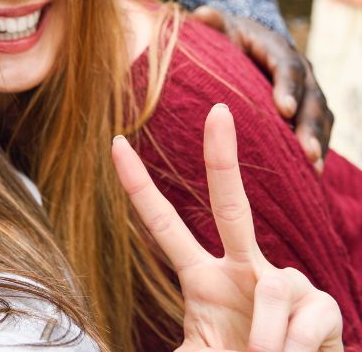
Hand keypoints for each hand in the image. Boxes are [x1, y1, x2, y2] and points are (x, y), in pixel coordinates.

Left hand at [112, 104, 342, 351]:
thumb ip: (175, 350)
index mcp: (203, 278)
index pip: (164, 225)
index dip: (139, 186)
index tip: (115, 143)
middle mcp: (243, 267)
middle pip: (231, 204)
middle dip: (224, 156)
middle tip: (219, 108)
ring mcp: (285, 280)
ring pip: (271, 293)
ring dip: (263, 342)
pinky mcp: (321, 302)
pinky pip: (299, 320)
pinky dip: (290, 350)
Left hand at [193, 6, 332, 171]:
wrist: (243, 41)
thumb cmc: (227, 38)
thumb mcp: (219, 28)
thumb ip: (212, 23)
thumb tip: (201, 14)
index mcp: (279, 50)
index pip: (288, 68)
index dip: (288, 88)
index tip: (283, 110)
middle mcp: (301, 71)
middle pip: (313, 98)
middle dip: (310, 126)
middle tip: (307, 152)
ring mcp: (308, 92)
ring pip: (321, 118)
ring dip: (318, 143)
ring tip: (313, 169)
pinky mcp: (306, 111)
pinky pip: (318, 131)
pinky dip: (316, 150)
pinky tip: (310, 176)